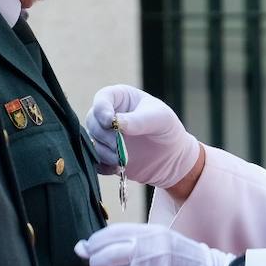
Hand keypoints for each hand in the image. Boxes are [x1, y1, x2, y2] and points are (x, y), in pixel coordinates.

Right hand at [84, 85, 200, 187]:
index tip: (109, 121)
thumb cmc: (167, 128)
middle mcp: (108, 115)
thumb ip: (138, 120)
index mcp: (120, 98)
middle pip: (92, 121)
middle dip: (104, 135)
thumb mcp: (160, 119)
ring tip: (122, 160)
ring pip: (92, 142)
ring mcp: (105, 135)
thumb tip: (115, 122)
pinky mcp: (105, 155)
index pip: (102, 98)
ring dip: (104, 152)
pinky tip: (118, 168)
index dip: (101, 109)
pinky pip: (95, 160)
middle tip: (119, 145)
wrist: (172, 156)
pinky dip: (103, 165)